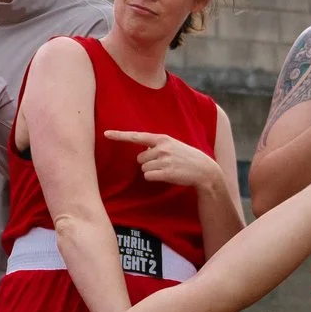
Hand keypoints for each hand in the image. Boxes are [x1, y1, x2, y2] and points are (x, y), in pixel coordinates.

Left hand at [105, 130, 224, 192]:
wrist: (204, 169)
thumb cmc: (185, 157)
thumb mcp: (173, 145)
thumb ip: (156, 145)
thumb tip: (141, 153)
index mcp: (162, 139)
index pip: (137, 136)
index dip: (120, 135)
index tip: (106, 134)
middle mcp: (162, 148)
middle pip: (139, 158)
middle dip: (147, 163)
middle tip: (163, 164)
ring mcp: (164, 160)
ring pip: (143, 169)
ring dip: (152, 171)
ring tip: (167, 169)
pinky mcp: (166, 172)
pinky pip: (148, 176)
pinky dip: (154, 178)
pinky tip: (166, 176)